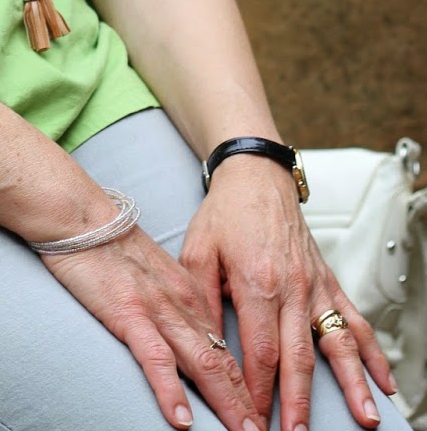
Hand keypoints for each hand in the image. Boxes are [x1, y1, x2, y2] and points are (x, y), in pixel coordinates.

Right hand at [40, 226, 266, 430]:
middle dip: (247, 404)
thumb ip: (175, 304)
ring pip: (203, 364)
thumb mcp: (155, 274)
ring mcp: (158, 310)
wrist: (80, 217)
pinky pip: (155, 358)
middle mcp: (182, 305)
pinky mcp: (128, 313)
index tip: (259, 415)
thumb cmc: (111, 246)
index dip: (246, 386)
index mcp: (190, 295)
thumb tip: (190, 338)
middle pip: (224, 363)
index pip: (226, 350)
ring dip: (227, 404)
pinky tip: (182, 420)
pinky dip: (171, 391)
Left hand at [179, 159, 396, 430]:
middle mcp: (292, 288)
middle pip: (299, 357)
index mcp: (256, 282)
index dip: (257, 391)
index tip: (253, 421)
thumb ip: (202, 301)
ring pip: (337, 343)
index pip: (259, 351)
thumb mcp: (198, 252)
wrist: (256, 176)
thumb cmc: (225, 213)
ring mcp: (316, 286)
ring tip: (363, 419)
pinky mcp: (329, 282)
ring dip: (351, 385)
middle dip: (299, 402)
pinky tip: (384, 381)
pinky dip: (372, 353)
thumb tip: (204, 347)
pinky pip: (356, 321)